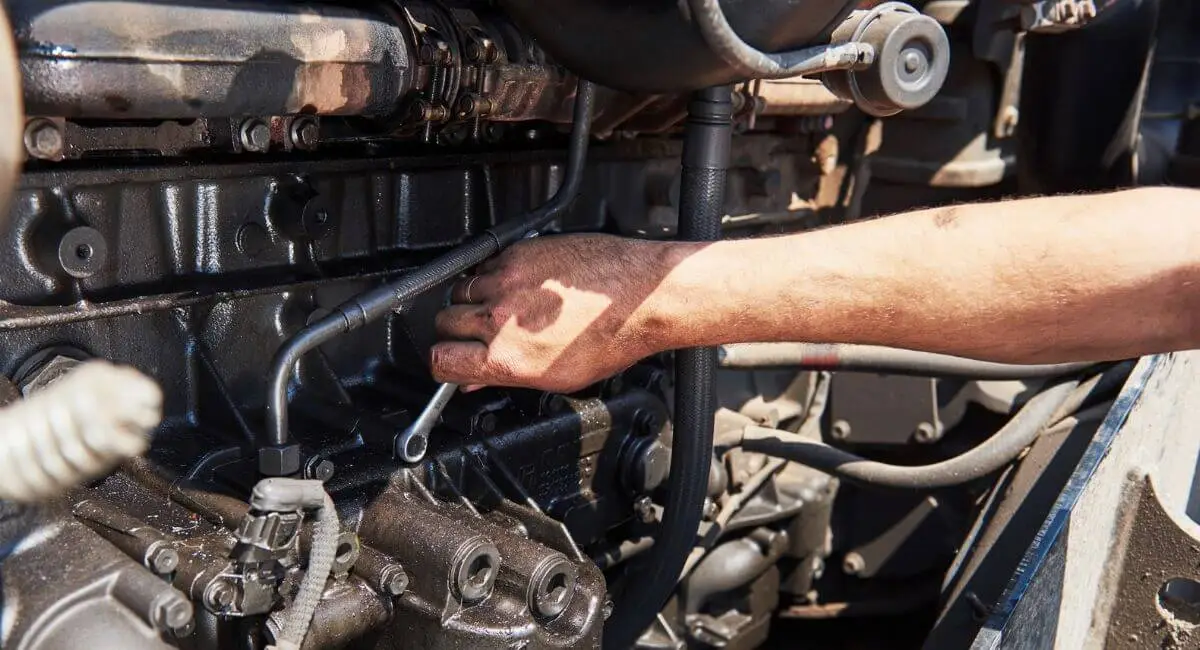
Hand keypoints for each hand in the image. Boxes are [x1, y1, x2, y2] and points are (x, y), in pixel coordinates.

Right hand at [430, 234, 676, 391]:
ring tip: (504, 306)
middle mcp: (500, 318)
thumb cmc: (612, 336)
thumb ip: (506, 376)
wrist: (642, 294)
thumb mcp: (558, 377)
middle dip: (454, 329)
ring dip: (473, 299)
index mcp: (507, 358)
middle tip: (477, 332)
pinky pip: (486, 264)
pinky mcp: (518, 253)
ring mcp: (506, 282)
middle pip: (443, 321)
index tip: (450, 358)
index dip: (443, 361)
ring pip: (460, 289)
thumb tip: (474, 380)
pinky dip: (495, 274)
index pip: (441, 359)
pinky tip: (522, 285)